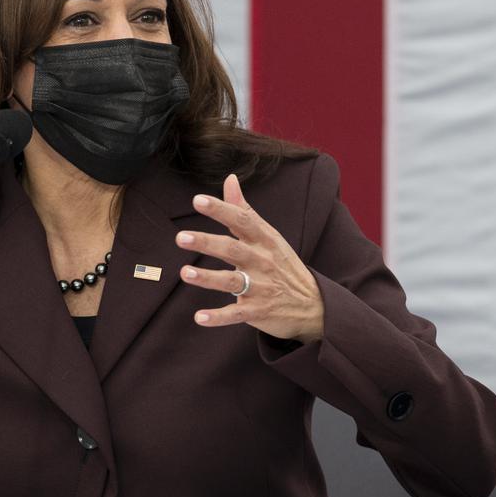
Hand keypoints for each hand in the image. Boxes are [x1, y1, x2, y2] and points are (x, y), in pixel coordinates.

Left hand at [176, 174, 324, 342]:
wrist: (315, 305)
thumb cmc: (283, 265)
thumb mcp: (269, 236)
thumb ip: (244, 210)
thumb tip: (229, 179)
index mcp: (264, 240)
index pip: (242, 220)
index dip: (220, 210)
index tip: (197, 200)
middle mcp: (262, 262)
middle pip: (232, 249)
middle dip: (207, 243)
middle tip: (180, 237)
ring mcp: (261, 288)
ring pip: (232, 281)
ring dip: (208, 278)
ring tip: (185, 273)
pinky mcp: (258, 311)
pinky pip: (236, 314)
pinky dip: (218, 317)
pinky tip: (199, 318)